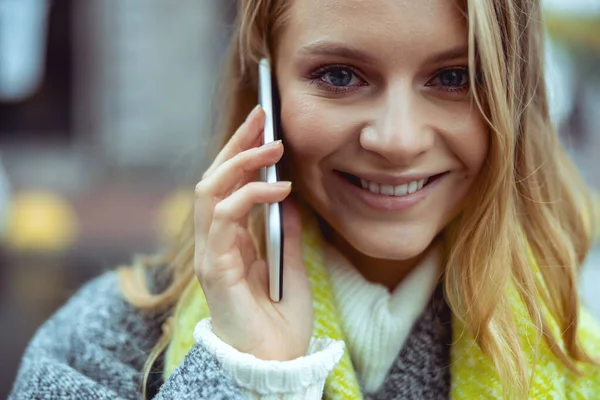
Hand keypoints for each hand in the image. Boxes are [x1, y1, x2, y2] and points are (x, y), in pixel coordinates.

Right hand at [194, 106, 312, 360]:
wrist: (274, 365)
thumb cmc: (279, 323)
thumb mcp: (291, 267)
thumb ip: (284, 234)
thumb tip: (286, 200)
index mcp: (229, 242)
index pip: (228, 186)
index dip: (241, 152)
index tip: (263, 125)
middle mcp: (213, 243)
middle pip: (214, 179)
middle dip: (236, 144)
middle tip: (262, 115)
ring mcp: (210, 255)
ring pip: (211, 191)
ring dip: (241, 162)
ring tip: (273, 145)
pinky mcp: (214, 269)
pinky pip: (225, 219)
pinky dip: (250, 197)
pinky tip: (279, 189)